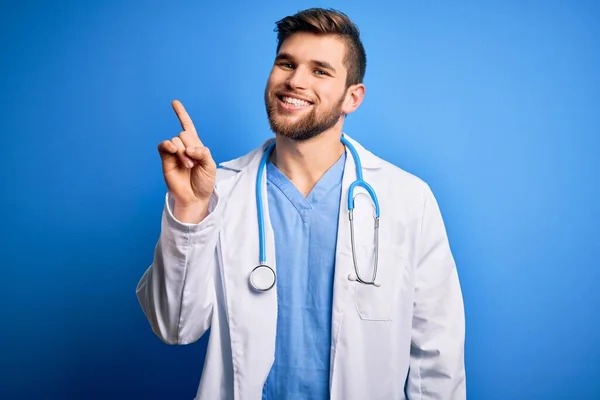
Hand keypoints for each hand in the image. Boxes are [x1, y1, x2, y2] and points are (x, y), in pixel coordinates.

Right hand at [158, 100, 216, 220]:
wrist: (195, 197)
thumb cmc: (204, 182)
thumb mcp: (210, 165)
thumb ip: (203, 152)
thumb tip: (188, 148)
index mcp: (196, 146)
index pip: (187, 126)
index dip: (181, 114)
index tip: (174, 102)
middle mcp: (183, 147)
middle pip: (184, 134)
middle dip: (190, 147)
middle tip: (193, 163)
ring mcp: (174, 153)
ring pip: (176, 140)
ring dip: (183, 152)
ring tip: (188, 166)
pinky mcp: (166, 159)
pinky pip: (163, 145)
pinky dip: (168, 145)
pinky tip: (173, 149)